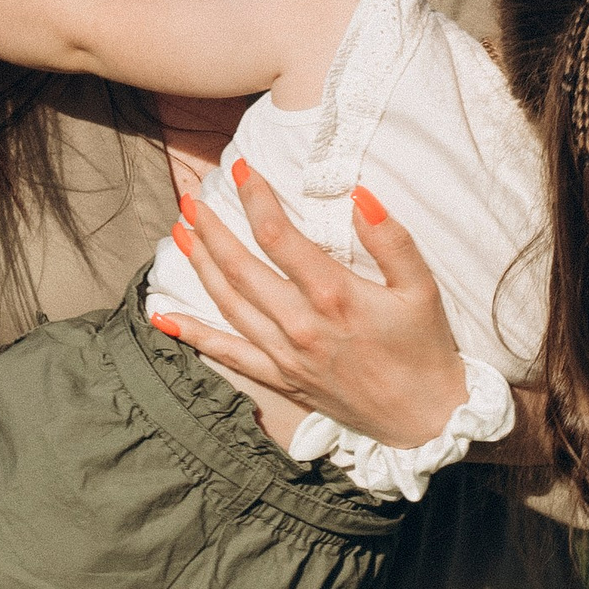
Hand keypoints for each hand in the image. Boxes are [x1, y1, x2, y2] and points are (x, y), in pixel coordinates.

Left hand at [151, 163, 468, 446]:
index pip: (279, 236)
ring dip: (200, 266)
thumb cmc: (425, 348)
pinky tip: (163, 317)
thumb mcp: (422, 288)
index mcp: (334, 295)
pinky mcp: (281, 378)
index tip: (240, 170)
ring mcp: (286, 354)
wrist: (424, 418)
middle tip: (190, 198)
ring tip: (180, 234)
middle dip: (212, 229)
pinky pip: (228, 353)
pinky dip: (193, 334)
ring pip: (228, 303)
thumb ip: (391, 239)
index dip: (255, 199)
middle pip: (240, 268)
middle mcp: (300, 324)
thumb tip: (359, 195)